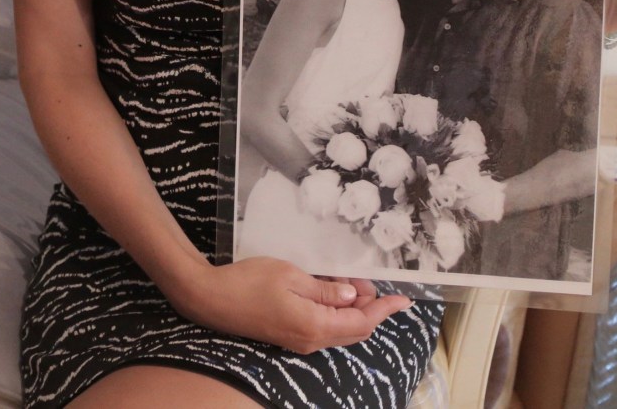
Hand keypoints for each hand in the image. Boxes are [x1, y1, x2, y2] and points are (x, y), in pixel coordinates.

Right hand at [173, 257, 411, 353]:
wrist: (212, 299)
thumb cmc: (249, 282)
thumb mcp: (292, 276)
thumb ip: (326, 289)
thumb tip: (355, 297)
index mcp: (315, 325)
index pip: (362, 321)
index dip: (385, 309)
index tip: (404, 299)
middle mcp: (311, 340)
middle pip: (355, 330)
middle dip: (373, 308)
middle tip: (378, 283)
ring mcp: (299, 341)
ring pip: (341, 330)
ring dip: (355, 310)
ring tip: (356, 282)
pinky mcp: (290, 336)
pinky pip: (325, 328)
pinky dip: (338, 312)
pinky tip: (335, 292)